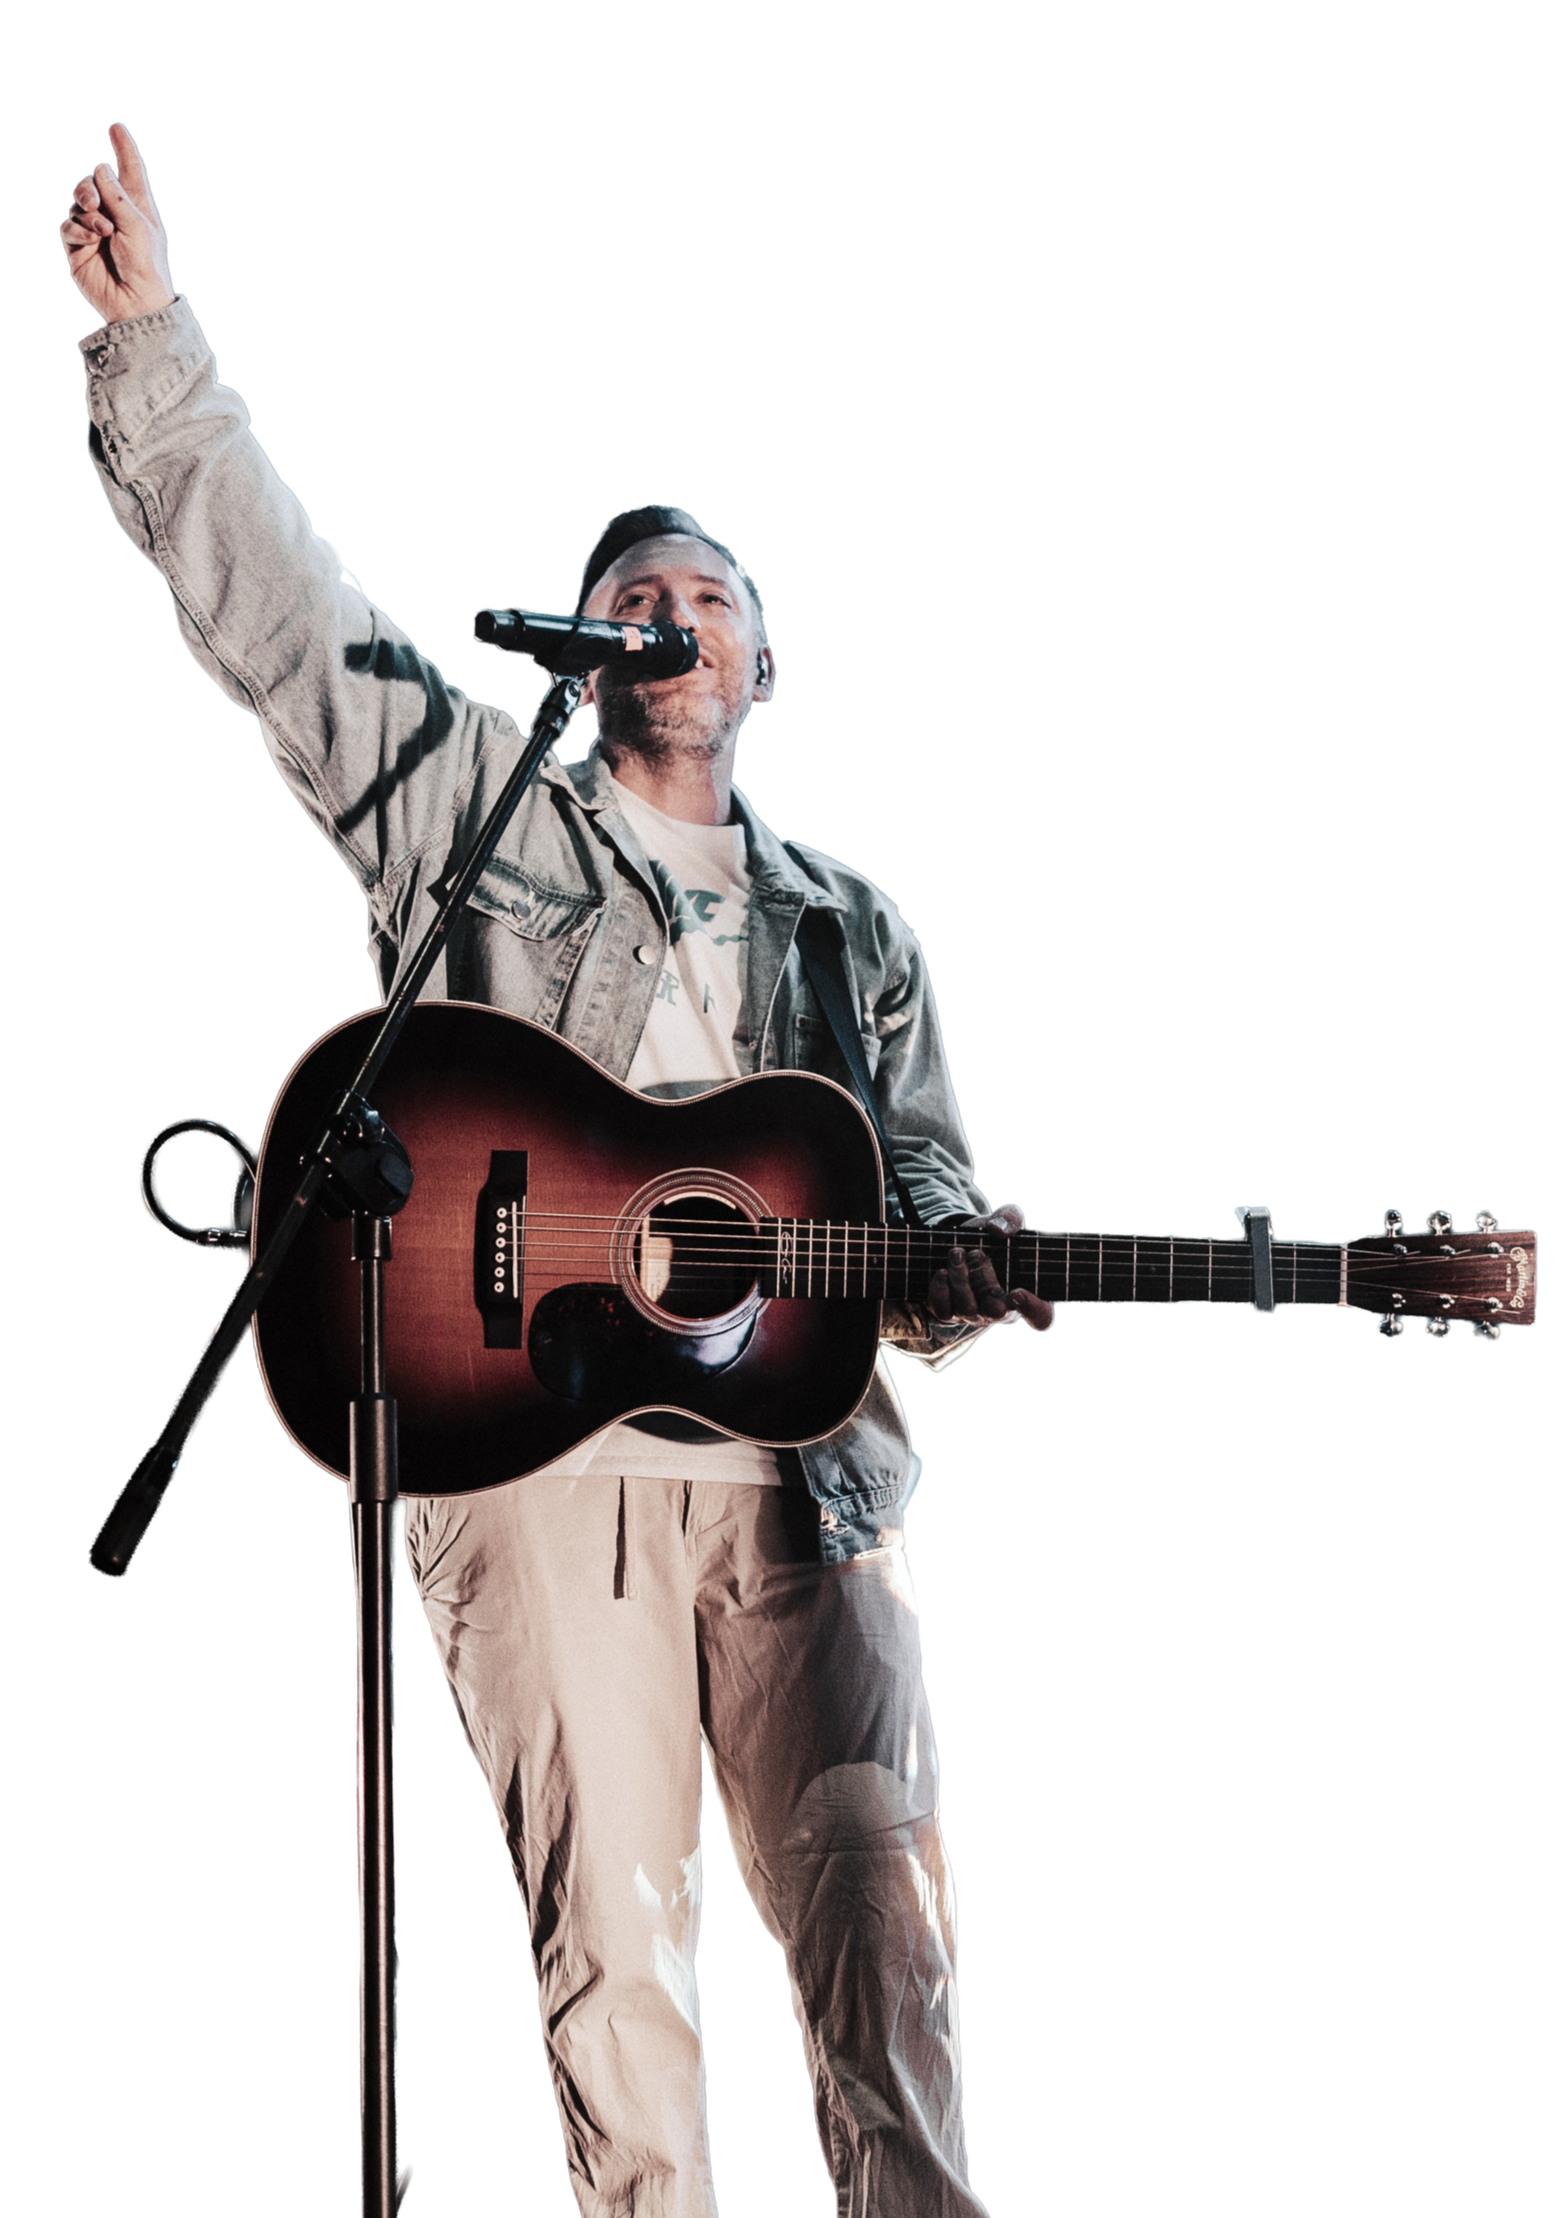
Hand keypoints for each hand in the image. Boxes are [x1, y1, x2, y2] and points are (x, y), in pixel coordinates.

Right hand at [59, 121, 174, 325]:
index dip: (123, 149)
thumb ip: (117, 197)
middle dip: (88, 187)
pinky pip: (69, 227)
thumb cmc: (146, 267)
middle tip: (92, 200)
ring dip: (87, 212)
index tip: (116, 127)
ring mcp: (94, 230)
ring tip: (102, 230)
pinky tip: (91, 240)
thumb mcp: (137, 227)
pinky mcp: (79, 247)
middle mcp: (114, 215)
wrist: (135, 303)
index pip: (129, 171)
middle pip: (91, 183)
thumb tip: (99, 169)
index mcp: (136, 208)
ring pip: (77, 204)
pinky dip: (78, 229)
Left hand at [927, 1203, 1055, 1332]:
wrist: (961, 1241)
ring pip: (967, 1309)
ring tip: (956, 1253)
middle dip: (984, 1281)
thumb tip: (999, 1229)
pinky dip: (941, 1290)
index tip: (1017, 1291)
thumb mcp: (1004, 1221)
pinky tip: (942, 1271)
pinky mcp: (950, 1313)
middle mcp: (1003, 1311)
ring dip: (960, 1279)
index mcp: (1027, 1294)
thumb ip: (1011, 1218)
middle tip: (977, 1253)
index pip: (1041, 1317)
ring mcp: (975, 1315)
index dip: (1032, 1309)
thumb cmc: (992, 1237)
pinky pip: (944, 1312)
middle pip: (996, 1312)